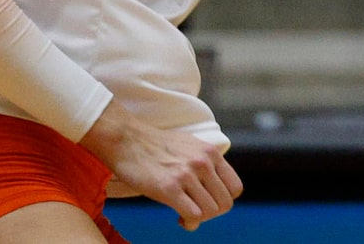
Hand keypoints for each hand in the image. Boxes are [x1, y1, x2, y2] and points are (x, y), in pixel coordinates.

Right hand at [84, 100, 242, 230]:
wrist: (128, 141)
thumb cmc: (157, 147)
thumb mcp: (191, 147)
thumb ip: (207, 163)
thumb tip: (215, 187)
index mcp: (211, 153)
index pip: (235, 188)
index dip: (223, 201)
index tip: (207, 202)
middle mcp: (203, 163)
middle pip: (225, 204)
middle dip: (211, 214)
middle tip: (195, 211)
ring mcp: (187, 175)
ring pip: (210, 212)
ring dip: (199, 220)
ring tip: (185, 216)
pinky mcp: (169, 188)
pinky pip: (193, 215)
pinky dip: (189, 222)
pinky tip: (178, 218)